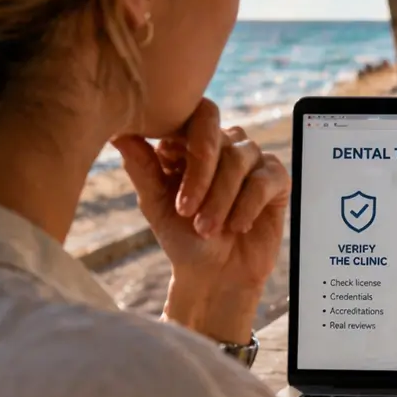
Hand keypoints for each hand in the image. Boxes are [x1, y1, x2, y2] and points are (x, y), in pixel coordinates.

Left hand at [112, 99, 289, 343]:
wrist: (215, 274)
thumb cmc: (182, 237)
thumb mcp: (156, 204)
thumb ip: (142, 168)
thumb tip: (120, 134)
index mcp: (191, 143)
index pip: (194, 123)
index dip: (187, 153)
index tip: (175, 188)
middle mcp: (223, 144)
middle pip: (219, 141)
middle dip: (203, 182)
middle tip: (188, 215)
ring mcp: (252, 160)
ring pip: (240, 159)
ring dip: (222, 197)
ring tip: (208, 228)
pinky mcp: (277, 181)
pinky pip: (266, 179)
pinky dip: (248, 204)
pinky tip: (237, 226)